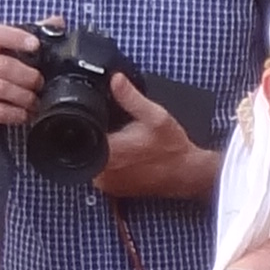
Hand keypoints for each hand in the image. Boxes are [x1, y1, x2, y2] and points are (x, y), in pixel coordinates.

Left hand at [92, 66, 218, 203]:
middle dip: (100, 135)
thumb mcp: (155, 116)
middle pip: (84, 144)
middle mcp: (104, 171)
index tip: (108, 121)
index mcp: (109, 152)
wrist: (187, 174)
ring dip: (105, 149)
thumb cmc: (173, 148)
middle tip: (123, 133)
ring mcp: (107, 183)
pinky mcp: (112, 189)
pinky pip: (101, 171)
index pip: (82, 131)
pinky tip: (128, 156)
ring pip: (92, 157)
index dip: (91, 121)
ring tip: (127, 145)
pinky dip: (110, 162)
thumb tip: (115, 79)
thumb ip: (131, 97)